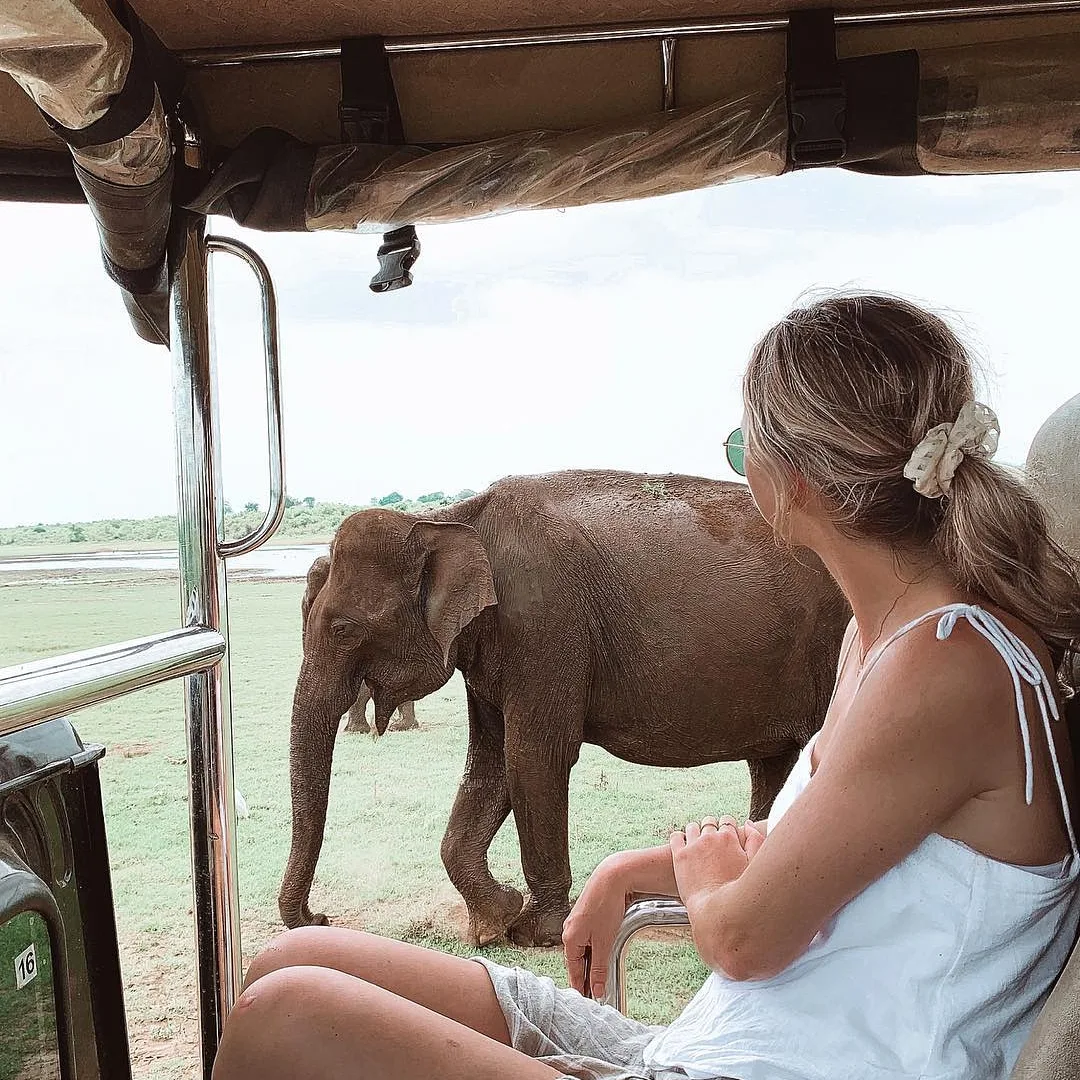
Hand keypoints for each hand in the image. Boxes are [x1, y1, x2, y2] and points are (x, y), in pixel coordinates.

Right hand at [563, 856, 630, 1000]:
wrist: (612, 878)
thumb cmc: (606, 906)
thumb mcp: (604, 943)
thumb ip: (599, 968)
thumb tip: (596, 989)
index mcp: (570, 939)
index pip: (573, 971)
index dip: (580, 988)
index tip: (586, 1001)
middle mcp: (569, 930)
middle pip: (576, 961)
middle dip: (586, 976)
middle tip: (597, 992)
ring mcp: (577, 922)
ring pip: (583, 950)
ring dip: (591, 963)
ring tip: (601, 977)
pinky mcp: (586, 916)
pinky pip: (587, 939)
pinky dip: (594, 950)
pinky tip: (603, 954)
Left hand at [669, 816, 762, 911]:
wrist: (715, 912)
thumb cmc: (737, 892)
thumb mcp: (754, 865)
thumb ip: (755, 841)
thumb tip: (748, 824)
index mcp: (730, 839)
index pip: (727, 821)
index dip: (727, 829)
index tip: (726, 837)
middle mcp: (710, 838)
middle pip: (710, 822)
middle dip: (711, 830)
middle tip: (712, 843)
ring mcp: (693, 845)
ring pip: (692, 827)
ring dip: (696, 833)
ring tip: (697, 845)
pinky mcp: (679, 855)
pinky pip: (676, 836)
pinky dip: (680, 838)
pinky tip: (683, 846)